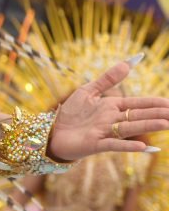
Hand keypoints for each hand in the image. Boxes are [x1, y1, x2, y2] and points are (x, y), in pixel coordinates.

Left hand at [48, 58, 168, 161]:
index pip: (137, 104)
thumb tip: (127, 63)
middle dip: (156, 114)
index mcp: (111, 107)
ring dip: (147, 126)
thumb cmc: (71, 113)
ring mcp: (105, 133)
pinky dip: (127, 146)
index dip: (153, 103)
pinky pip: (113, 145)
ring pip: (130, 129)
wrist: (53, 132)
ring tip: (166, 124)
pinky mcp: (95, 144)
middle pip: (138, 116)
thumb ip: (107, 79)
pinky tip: (142, 147)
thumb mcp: (88, 91)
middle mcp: (112, 120)